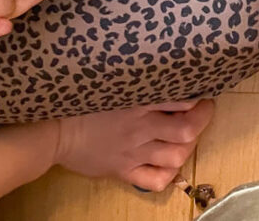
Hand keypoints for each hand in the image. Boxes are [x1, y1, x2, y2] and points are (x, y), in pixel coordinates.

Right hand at [55, 100, 214, 189]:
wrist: (56, 132)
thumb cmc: (85, 103)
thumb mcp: (115, 86)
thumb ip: (142, 84)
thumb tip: (169, 78)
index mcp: (139, 103)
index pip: (183, 102)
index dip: (199, 100)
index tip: (201, 95)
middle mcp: (140, 129)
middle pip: (186, 132)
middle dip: (201, 122)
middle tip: (202, 114)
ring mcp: (134, 153)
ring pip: (176, 156)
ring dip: (188, 147)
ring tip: (187, 138)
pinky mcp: (124, 171)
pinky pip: (155, 180)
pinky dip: (169, 174)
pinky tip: (169, 163)